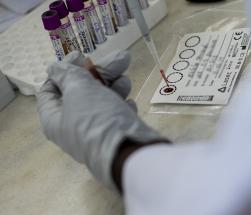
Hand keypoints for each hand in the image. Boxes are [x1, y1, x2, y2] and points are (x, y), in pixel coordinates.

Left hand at [37, 51, 168, 190]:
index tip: (82, 56)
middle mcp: (73, 125)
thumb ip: (68, 74)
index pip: (51, 90)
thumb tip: (55, 67)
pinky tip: (129, 103)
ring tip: (126, 78)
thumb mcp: (78, 90)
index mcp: (54, 117)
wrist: (128, 150)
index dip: (64, 70)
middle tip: (120, 58)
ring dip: (115, 85)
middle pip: (82, 91)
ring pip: (102, 100)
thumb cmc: (97, 118)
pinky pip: (115, 114)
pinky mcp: (115, 134)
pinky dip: (121, 105)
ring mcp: (95, 130)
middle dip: (101, 73)